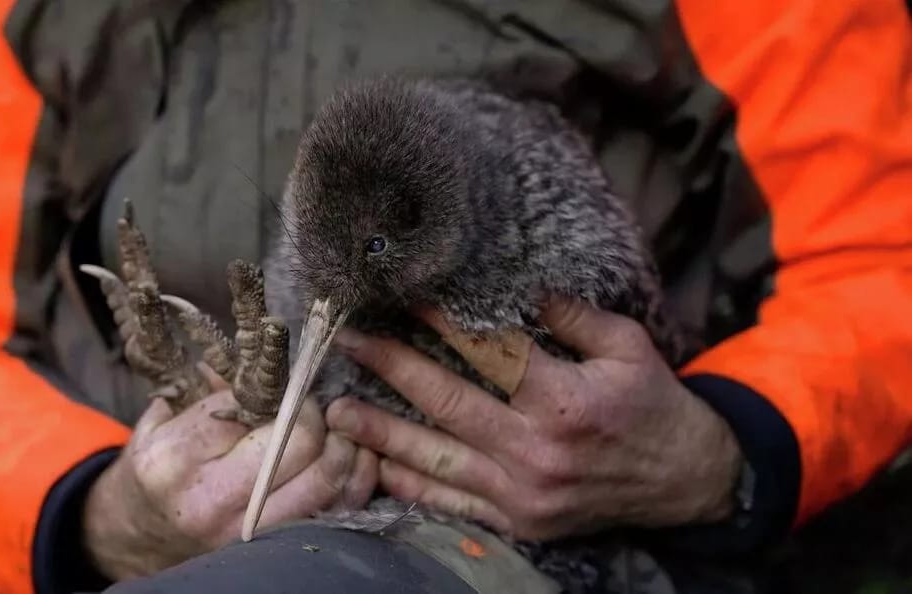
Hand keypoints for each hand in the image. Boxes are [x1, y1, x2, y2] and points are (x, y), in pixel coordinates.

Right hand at [83, 388, 377, 578]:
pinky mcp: (275, 548)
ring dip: (344, 445)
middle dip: (314, 413)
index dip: (277, 388)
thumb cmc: (156, 469)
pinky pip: (337, 512)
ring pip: (324, 480)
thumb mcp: (162, 422)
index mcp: (177, 458)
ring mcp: (246, 532)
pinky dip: (355, 480)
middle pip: (296, 442)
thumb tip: (259, 357)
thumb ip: (209, 390)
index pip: (248, 407)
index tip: (287, 381)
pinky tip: (353, 457)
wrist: (139, 536)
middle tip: (315, 404)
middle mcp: (212, 499)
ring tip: (341, 427)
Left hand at [326, 298, 741, 541]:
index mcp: (565, 402)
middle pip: (446, 403)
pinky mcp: (519, 521)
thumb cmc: (654, 404)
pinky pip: (453, 504)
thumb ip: (572, 316)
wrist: (686, 481)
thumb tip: (520, 284)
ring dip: (382, 432)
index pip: (487, 353)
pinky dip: (412, 485)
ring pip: (436, 459)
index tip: (404, 296)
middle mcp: (536, 451)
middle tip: (349, 343)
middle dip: (390, 368)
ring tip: (338, 409)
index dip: (440, 321)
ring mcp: (523, 494)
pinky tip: (377, 465)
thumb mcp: (628, 347)